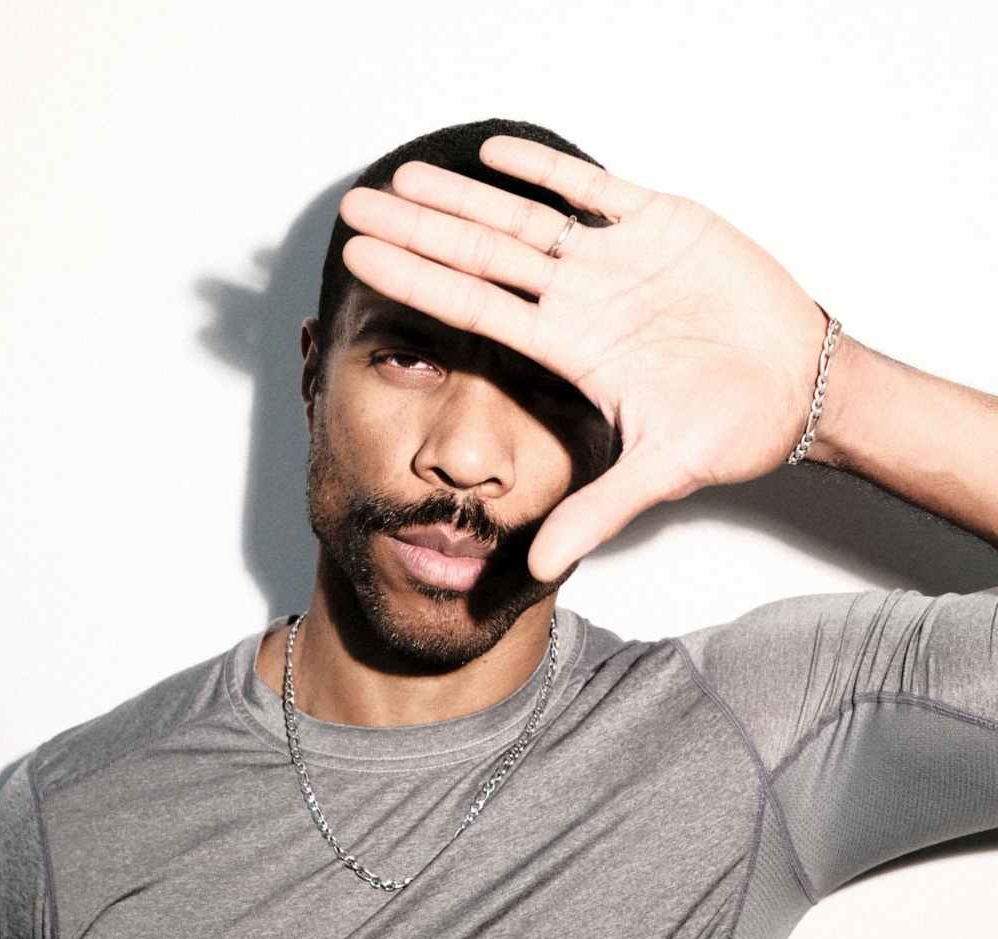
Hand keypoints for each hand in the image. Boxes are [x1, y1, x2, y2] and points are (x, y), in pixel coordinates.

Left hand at [338, 135, 833, 581]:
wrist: (800, 386)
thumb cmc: (733, 428)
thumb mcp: (660, 471)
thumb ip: (597, 511)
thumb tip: (539, 566)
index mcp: (571, 349)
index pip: (474, 310)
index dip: (416, 284)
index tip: (359, 263)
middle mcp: (579, 301)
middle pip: (481, 257)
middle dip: (418, 231)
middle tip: (354, 206)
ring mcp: (615, 260)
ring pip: (523, 217)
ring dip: (464, 197)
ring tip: (403, 176)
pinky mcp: (662, 223)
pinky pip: (593, 188)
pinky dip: (547, 169)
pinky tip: (494, 155)